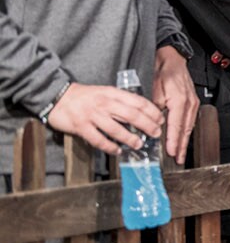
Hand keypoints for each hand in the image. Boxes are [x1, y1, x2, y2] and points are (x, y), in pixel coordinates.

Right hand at [45, 82, 161, 156]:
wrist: (57, 95)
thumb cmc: (83, 95)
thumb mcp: (104, 92)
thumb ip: (120, 100)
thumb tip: (140, 112)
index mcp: (112, 93)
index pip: (138, 102)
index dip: (152, 112)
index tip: (160, 119)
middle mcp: (104, 103)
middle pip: (132, 115)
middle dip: (147, 126)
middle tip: (155, 133)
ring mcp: (92, 115)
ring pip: (116, 129)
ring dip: (130, 139)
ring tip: (138, 144)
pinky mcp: (81, 127)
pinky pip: (99, 140)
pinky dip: (110, 147)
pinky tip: (117, 151)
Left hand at [154, 47, 199, 162]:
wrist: (172, 58)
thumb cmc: (162, 70)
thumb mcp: (154, 87)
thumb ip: (154, 106)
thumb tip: (151, 122)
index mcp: (179, 99)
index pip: (176, 125)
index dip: (173, 140)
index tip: (171, 152)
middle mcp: (189, 102)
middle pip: (185, 129)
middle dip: (181, 145)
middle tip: (178, 159)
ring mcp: (193, 102)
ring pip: (189, 126)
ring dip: (184, 140)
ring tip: (180, 153)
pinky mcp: (192, 102)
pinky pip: (190, 120)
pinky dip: (185, 131)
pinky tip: (182, 138)